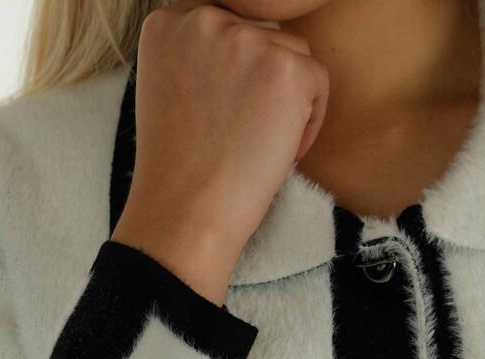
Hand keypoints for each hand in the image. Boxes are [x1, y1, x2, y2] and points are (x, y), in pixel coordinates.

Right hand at [110, 0, 328, 304]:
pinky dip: (308, 121)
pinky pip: (317, 81)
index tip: (224, 109)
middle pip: (260, 32)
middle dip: (261, 80)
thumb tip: (246, 54)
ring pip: (291, 53)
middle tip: (241, 134)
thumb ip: (198, 56)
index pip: (225, 22)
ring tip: (255, 146)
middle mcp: (204, 18)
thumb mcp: (167, 91)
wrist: (185, 213)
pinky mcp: (286, 69)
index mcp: (167, 23)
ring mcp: (246, 40)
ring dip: (286, 98)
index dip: (233, 68)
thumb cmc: (177, 170)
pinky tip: (278, 153)